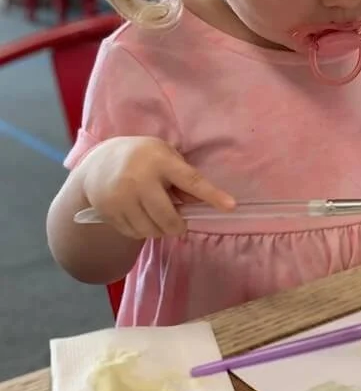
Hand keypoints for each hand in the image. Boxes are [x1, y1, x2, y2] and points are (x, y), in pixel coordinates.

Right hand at [81, 136, 234, 239]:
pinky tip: (141, 217)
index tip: (231, 206)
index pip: (191, 180)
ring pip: (151, 230)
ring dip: (160, 230)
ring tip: (157, 216)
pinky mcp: (109, 212)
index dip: (212, 195)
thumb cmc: (143, 158)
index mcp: (160, 160)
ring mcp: (121, 197)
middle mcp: (140, 178)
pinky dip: (143, 231)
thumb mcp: (166, 157)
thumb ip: (184, 178)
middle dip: (178, 225)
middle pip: (168, 217)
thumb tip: (202, 203)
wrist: (99, 162)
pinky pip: (135, 234)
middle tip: (179, 223)